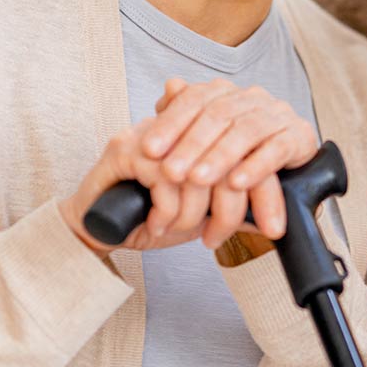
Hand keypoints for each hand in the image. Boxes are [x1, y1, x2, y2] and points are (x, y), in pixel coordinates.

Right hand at [60, 78, 310, 258]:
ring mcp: (150, 133)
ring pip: (197, 173)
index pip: (248, 152)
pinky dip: (166, 212)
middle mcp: (180, 127)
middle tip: (216, 238)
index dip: (264, 190)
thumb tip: (270, 219)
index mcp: (202, 136)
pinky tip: (157, 225)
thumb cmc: (147, 217)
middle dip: (229, 209)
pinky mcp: (124, 149)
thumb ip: (231, 208)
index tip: (272, 227)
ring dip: (190, 214)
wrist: (94, 227)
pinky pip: (165, 182)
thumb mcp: (199, 216)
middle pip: (228, 161)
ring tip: (178, 230)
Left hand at [143, 77, 317, 260]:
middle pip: (218, 115)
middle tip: (170, 172)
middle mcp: (253, 98)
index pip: (194, 100)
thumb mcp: (201, 141)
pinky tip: (237, 183)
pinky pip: (278, 149)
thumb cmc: (234, 158)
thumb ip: (182, 116)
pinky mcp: (300, 137)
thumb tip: (171, 85)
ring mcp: (278, 115)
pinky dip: (257, 166)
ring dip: (220, 156)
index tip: (149, 149)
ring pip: (247, 130)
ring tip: (198, 180)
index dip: (170, 123)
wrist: (285, 174)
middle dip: (191, 145)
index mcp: (226, 93)